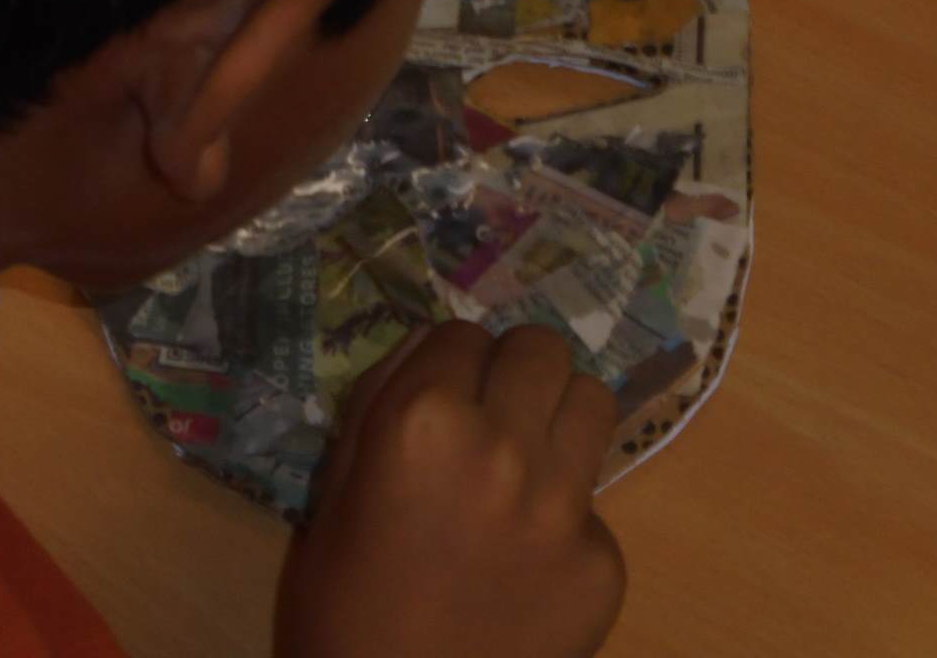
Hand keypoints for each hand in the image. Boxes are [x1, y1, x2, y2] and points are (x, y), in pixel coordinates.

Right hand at [277, 321, 625, 657]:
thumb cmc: (340, 603)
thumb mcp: (333, 490)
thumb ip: (378, 407)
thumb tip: (427, 347)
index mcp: (422, 421)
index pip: (461, 333)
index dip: (447, 363)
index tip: (438, 394)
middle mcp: (505, 446)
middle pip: (541, 350)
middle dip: (512, 371)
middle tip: (490, 412)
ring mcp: (565, 506)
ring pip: (593, 402)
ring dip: (556, 418)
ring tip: (524, 460)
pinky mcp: (604, 562)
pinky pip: (596, 501)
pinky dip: (565, 516)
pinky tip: (525, 557)